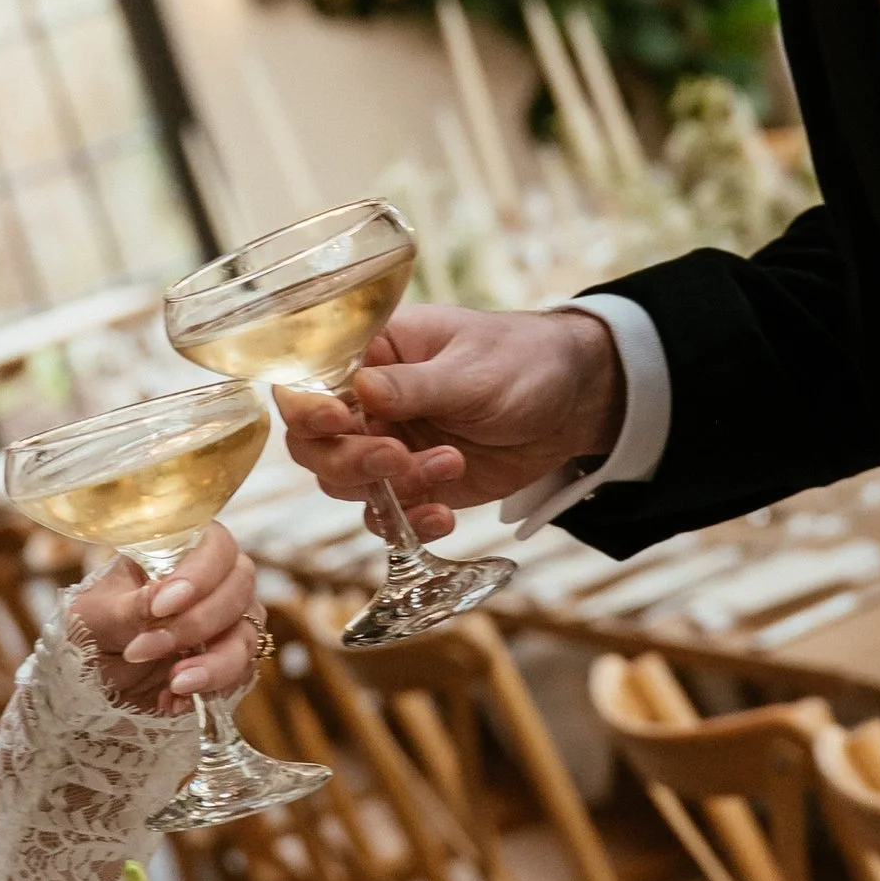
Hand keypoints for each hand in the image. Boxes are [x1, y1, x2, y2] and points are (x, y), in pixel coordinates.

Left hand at [67, 520, 259, 713]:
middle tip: (147, 648)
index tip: (162, 606)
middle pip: (239, 590)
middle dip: (196, 624)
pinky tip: (172, 700)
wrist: (92, 679)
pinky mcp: (230, 664)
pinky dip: (210, 690)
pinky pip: (240, 675)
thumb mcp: (97, 616)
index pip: (216, 545)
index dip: (199, 574)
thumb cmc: (94, 629)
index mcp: (180, 554)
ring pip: (247, 637)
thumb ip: (131, 606)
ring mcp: (228, 624)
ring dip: (213, 663)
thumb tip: (161, 593)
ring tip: (173, 683)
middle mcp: (214, 583)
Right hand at [276, 305, 624, 543]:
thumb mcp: (472, 369)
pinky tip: (444, 516)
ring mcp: (385, 448)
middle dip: (350, 460)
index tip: (338, 420)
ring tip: (452, 466)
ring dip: (392, 489)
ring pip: (345, 485)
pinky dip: (408, 525)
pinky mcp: (413, 487)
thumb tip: (359, 392)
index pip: (307, 383)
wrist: (573, 402)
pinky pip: (386, 518)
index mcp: (370, 355)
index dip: (306, 408)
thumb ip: (414, 386)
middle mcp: (365, 404)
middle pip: (313, 446)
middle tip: (399, 458)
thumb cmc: (521, 362)